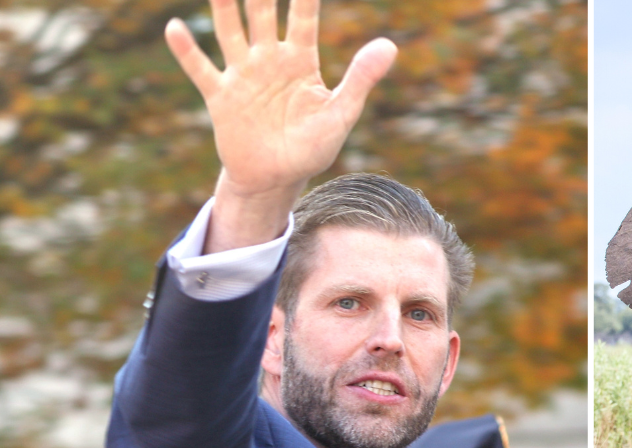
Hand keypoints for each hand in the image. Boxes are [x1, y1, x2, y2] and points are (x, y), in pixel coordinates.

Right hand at [164, 0, 396, 251]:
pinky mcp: (221, 97)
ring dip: (222, 6)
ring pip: (229, 31)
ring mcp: (243, 75)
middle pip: (260, 12)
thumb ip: (361, 78)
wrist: (277, 178)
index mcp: (300, 60)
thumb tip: (389, 45)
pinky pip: (202, 69)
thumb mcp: (341, 113)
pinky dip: (187, 50)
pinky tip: (175, 26)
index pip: (302, 16)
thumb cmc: (312, 146)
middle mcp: (269, 60)